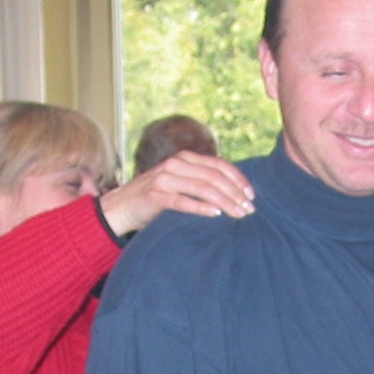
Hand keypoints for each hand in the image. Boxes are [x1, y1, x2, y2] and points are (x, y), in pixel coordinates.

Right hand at [98, 152, 254, 234]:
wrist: (121, 207)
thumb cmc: (156, 199)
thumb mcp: (180, 184)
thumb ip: (200, 182)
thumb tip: (233, 193)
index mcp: (185, 159)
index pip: (218, 165)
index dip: (238, 179)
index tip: (251, 195)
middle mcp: (175, 164)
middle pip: (214, 177)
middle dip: (235, 193)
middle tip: (249, 209)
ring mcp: (164, 178)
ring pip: (202, 188)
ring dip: (224, 201)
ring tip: (238, 214)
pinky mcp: (155, 195)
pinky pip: (183, 201)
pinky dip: (201, 207)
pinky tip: (216, 214)